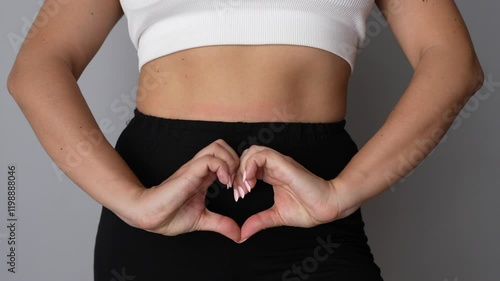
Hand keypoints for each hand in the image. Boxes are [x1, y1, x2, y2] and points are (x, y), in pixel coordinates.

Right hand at [130, 140, 240, 241]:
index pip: (227, 158)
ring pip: (218, 147)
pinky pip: (210, 159)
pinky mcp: (189, 172)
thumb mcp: (203, 220)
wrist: (150, 216)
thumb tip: (239, 235)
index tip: (241, 192)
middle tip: (238, 184)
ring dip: (231, 162)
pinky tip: (224, 183)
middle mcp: (201, 168)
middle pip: (223, 146)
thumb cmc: (170, 215)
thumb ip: (221, 224)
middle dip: (238, 162)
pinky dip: (223, 168)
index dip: (239, 172)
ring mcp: (194, 168)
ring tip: (230, 182)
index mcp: (204, 176)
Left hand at [234, 145, 355, 241]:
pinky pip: (261, 154)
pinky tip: (251, 182)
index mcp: (271, 175)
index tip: (238, 197)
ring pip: (252, 151)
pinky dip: (250, 166)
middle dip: (237, 172)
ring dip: (242, 168)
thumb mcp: (276, 216)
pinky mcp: (284, 163)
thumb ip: (258, 221)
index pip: (247, 167)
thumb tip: (242, 234)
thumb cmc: (307, 210)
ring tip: (245, 187)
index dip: (237, 179)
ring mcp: (279, 163)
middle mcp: (274, 166)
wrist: (327, 207)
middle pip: (246, 155)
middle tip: (239, 192)